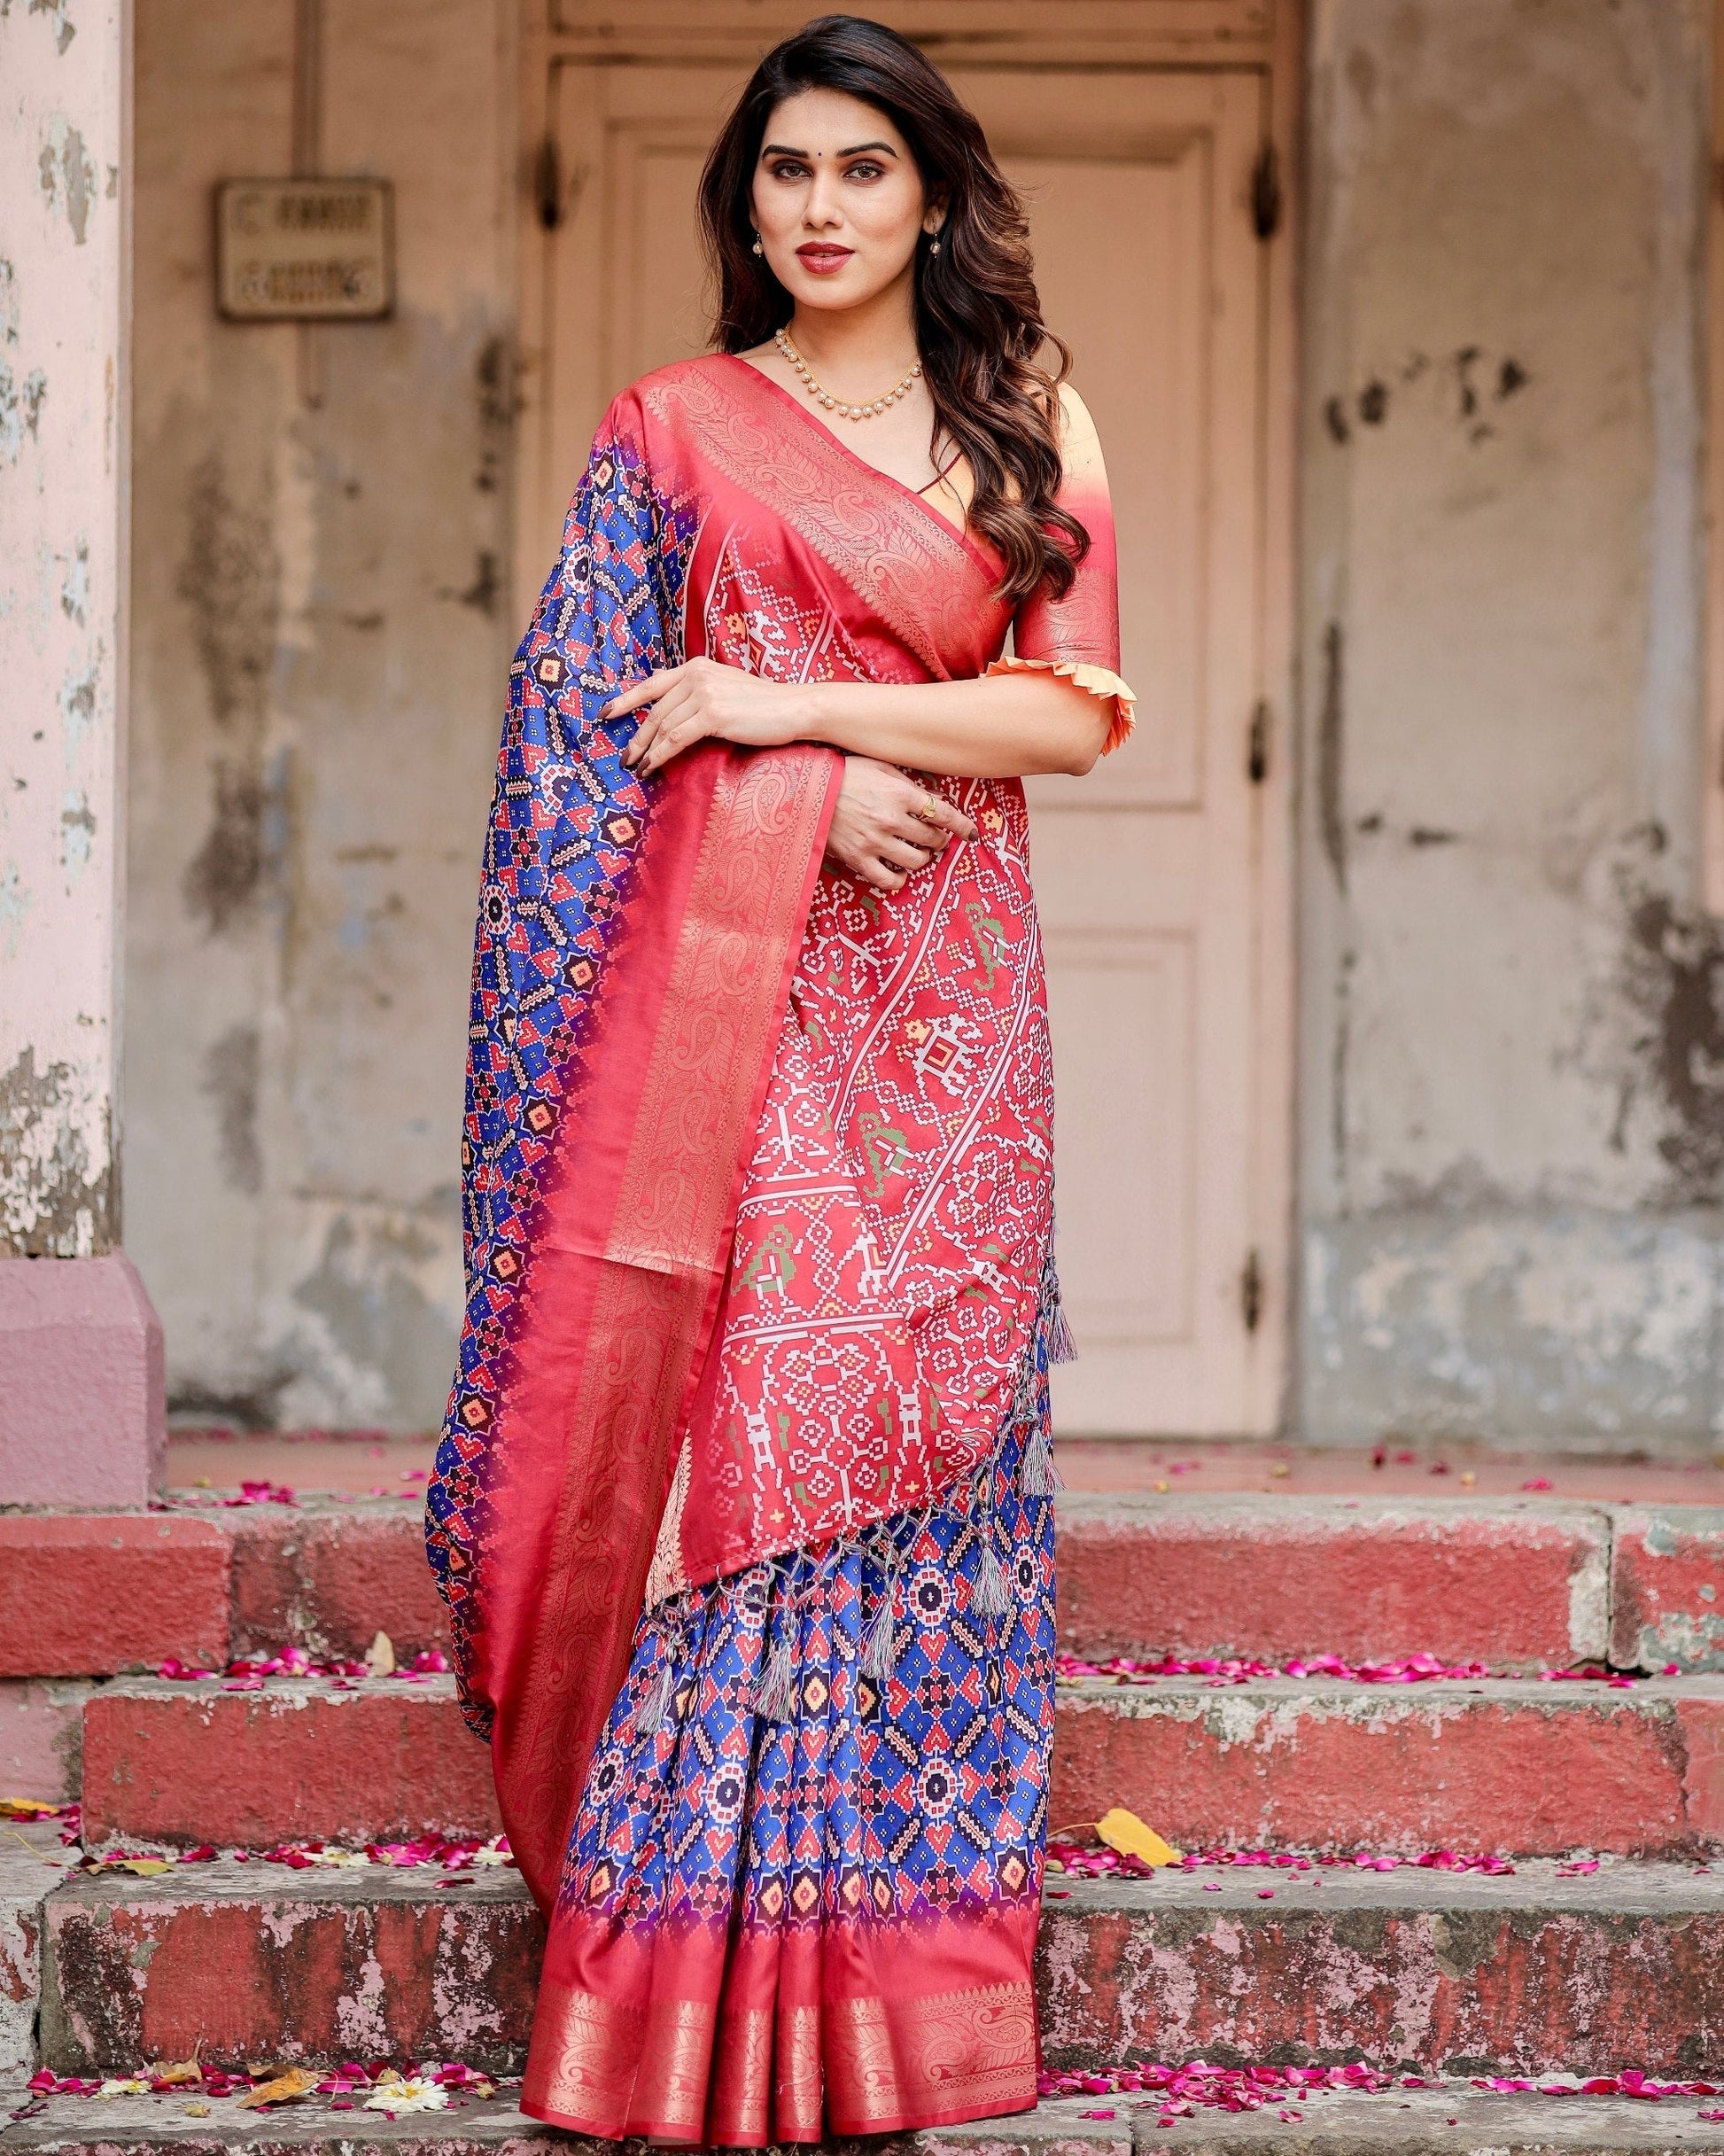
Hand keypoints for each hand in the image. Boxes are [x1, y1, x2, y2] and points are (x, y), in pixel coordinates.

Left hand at [606, 659, 800, 776]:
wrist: (795, 708)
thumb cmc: (764, 705)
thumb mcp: (725, 688)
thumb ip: (697, 691)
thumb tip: (669, 703)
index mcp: (696, 666)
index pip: (652, 684)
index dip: (625, 700)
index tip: (605, 714)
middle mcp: (697, 675)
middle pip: (655, 710)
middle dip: (636, 736)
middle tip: (624, 757)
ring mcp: (704, 693)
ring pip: (663, 726)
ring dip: (646, 750)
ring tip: (637, 767)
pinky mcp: (713, 714)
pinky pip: (676, 739)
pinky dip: (660, 755)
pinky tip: (651, 767)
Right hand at [822, 756, 977, 892]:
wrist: (806, 791)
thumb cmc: (845, 774)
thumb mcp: (880, 767)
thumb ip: (909, 783)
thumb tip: (935, 797)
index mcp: (900, 794)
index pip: (944, 814)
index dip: (962, 825)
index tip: (970, 833)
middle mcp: (891, 820)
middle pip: (932, 839)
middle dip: (939, 840)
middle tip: (935, 838)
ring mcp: (875, 842)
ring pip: (916, 861)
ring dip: (922, 857)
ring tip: (917, 852)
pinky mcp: (858, 859)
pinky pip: (888, 881)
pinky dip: (899, 880)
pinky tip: (899, 872)